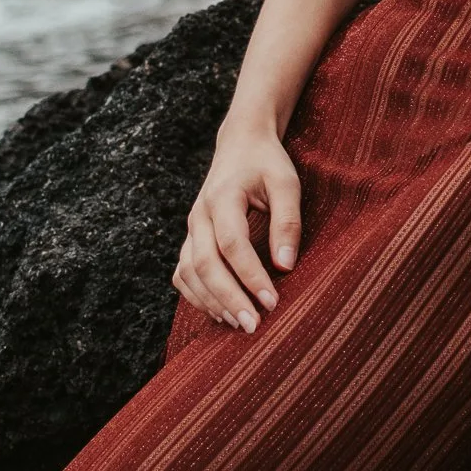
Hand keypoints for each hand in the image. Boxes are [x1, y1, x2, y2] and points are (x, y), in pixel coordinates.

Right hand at [173, 117, 303, 332]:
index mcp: (223, 197)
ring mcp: (191, 228)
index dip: (250, 276)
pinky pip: (183, 275)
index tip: (272, 302)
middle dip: (228, 298)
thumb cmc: (267, 163)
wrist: (240, 144)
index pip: (232, 244)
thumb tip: (286, 266)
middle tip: (253, 326)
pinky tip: (221, 312)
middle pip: (204, 264)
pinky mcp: (190, 239)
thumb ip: (288, 221)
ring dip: (212, 302)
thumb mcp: (287, 182)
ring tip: (240, 324)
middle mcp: (199, 215)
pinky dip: (198, 297)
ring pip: (188, 273)